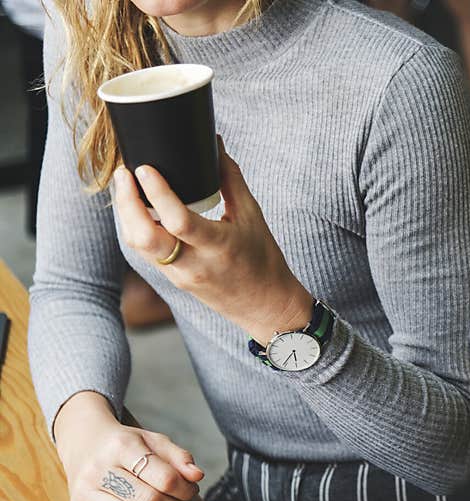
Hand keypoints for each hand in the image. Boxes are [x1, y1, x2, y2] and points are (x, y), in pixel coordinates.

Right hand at [55, 392, 203, 500]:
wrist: (85, 442)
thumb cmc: (125, 444)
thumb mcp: (154, 440)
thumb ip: (179, 457)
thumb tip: (197, 476)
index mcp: (122, 446)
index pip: (164, 478)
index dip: (185, 489)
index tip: (191, 489)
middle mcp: (99, 469)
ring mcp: (85, 491)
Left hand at [114, 137, 313, 345]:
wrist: (266, 307)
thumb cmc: (263, 260)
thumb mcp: (253, 217)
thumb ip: (231, 180)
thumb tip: (215, 145)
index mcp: (219, 247)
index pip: (178, 221)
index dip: (156, 192)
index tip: (144, 168)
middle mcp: (194, 265)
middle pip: (143, 237)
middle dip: (126, 203)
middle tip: (124, 173)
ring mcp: (180, 275)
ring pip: (138, 245)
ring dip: (126, 214)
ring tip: (125, 185)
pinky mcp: (174, 280)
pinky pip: (146, 252)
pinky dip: (136, 228)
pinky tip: (135, 208)